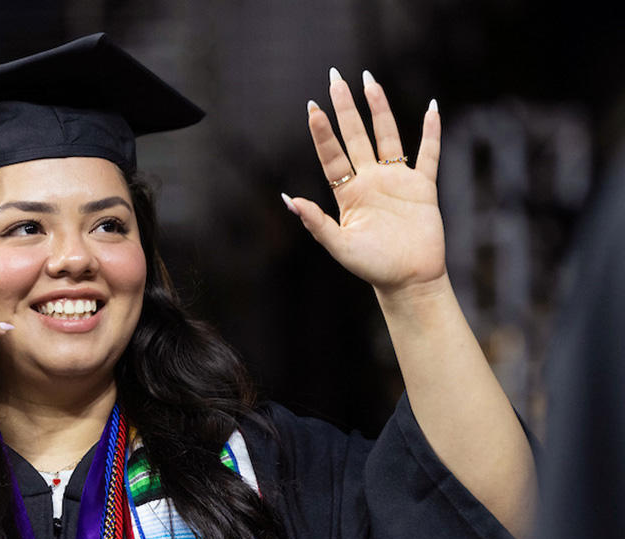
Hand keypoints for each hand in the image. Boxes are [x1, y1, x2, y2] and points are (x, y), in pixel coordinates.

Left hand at [284, 69, 445, 297]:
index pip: (332, 155)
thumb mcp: (339, 246)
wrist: (408, 281)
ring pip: (388, 136)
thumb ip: (316, 223)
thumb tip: (288, 200)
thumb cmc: (372, 267)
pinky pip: (428, 155)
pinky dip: (431, 133)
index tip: (313, 108)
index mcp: (349, 193)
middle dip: (346, 107)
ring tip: (369, 81)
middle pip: (356, 136)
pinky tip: (431, 109)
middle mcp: (370, 181)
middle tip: (336, 77)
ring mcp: (396, 182)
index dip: (322, 132)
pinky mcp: (422, 188)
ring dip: (379, 109)